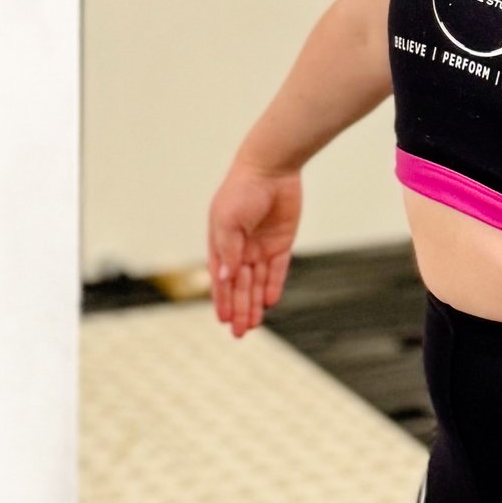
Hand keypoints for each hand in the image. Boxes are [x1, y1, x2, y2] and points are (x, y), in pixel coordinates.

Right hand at [207, 156, 302, 335]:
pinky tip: (270, 303)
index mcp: (221, 244)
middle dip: (238, 310)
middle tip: (239, 334)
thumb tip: (224, 278)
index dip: (221, 300)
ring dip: (255, 304)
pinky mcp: (281, 244)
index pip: (221, 280)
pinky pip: (277, 271)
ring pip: (257, 283)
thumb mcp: (228, 220)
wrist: (270, 168)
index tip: (222, 320)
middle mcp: (240, 250)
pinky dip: (273, 286)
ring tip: (252, 325)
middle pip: (240, 286)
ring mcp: (260, 248)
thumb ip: (227, 250)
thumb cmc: (241, 191)